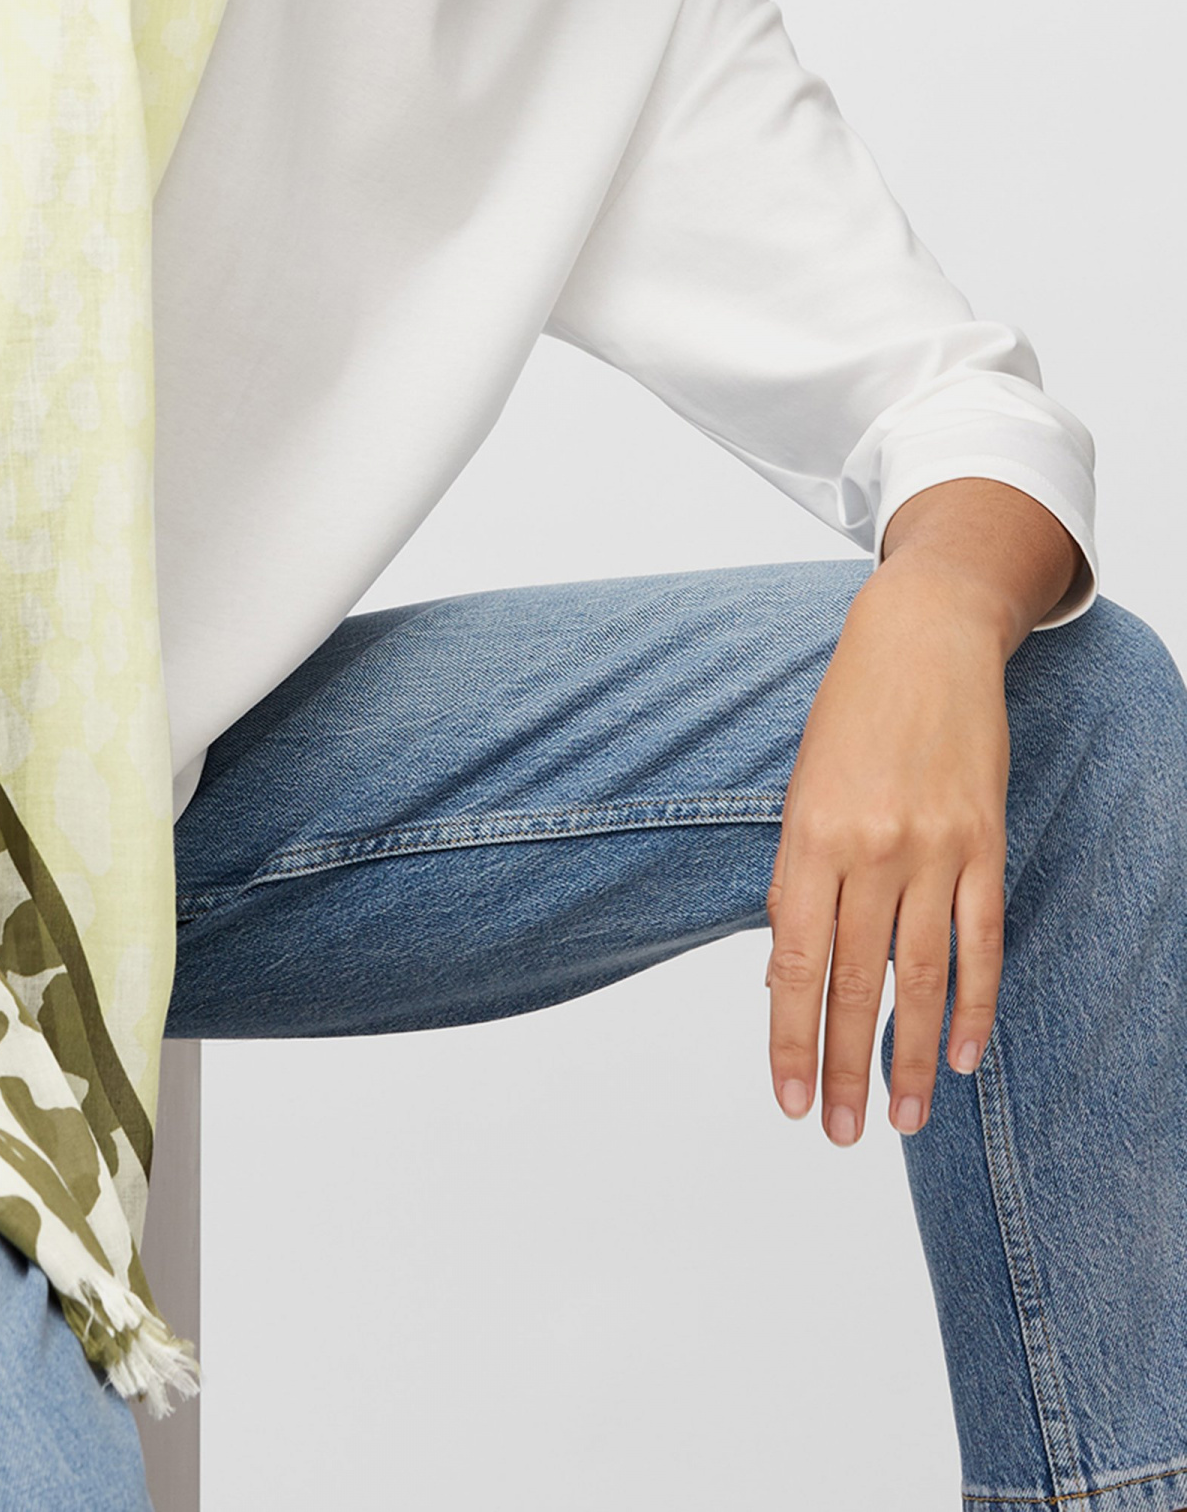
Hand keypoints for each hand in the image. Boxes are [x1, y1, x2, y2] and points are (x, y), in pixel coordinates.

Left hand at [766, 480, 1075, 1143]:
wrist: (922, 639)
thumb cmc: (848, 713)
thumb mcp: (800, 789)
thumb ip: (796, 881)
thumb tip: (788, 974)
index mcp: (809, 833)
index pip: (797, 961)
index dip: (791, 1037)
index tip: (789, 1098)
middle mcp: (871, 847)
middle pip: (856, 981)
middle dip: (844, 1066)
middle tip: (837, 1133)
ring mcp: (934, 848)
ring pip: (921, 975)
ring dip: (908, 1055)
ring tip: (898, 1119)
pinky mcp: (984, 843)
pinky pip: (981, 939)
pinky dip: (973, 1003)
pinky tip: (957, 1055)